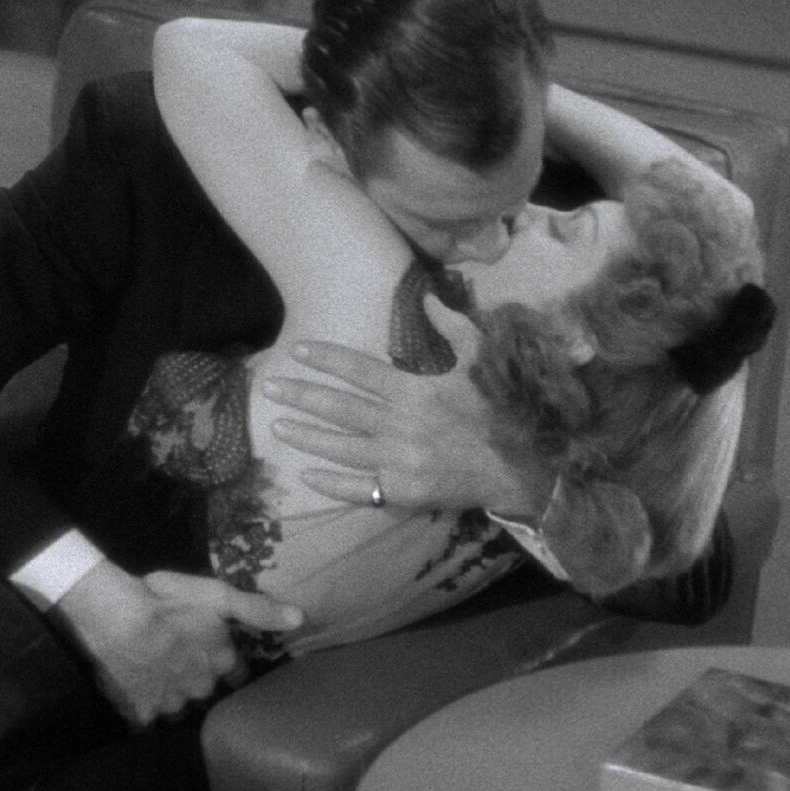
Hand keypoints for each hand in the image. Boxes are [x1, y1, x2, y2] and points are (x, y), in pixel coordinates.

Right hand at [51, 562, 303, 726]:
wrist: (113, 616)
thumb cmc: (165, 600)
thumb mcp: (216, 595)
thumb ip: (257, 609)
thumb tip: (300, 619)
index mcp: (222, 662)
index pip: (237, 674)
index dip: (228, 666)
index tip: (218, 659)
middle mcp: (201, 689)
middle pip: (207, 694)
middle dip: (199, 684)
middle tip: (182, 666)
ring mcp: (170, 704)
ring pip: (178, 709)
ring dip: (172, 698)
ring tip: (159, 680)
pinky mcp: (140, 713)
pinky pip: (146, 720)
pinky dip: (143, 710)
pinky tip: (135, 695)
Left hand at [260, 303, 546, 513]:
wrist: (521, 468)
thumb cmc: (500, 410)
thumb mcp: (482, 360)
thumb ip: (453, 328)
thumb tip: (428, 299)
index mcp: (415, 391)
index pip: (359, 370)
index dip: (325, 359)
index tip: (297, 351)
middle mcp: (399, 425)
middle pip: (339, 408)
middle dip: (300, 395)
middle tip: (268, 386)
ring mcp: (398, 461)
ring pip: (340, 447)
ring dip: (306, 436)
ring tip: (276, 426)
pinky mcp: (402, 492)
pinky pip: (359, 489)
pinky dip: (331, 484)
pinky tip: (306, 476)